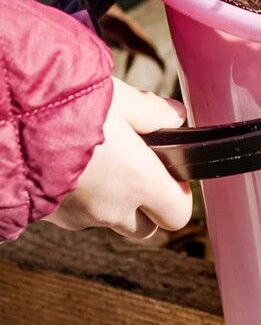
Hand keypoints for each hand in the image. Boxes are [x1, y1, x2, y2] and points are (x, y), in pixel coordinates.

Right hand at [44, 78, 191, 239]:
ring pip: (109, 221)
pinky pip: (76, 215)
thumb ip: (152, 111)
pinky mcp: (49, 218)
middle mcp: (112, 209)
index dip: (178, 195)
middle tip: (137, 169)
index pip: (179, 214)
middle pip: (146, 227)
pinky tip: (69, 167)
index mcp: (140, 182)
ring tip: (98, 161)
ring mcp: (78, 218)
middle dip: (147, 205)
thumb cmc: (67, 107)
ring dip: (111, 201)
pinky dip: (80, 198)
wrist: (4, 126)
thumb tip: (175, 116)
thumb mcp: (119, 97)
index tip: (169, 170)